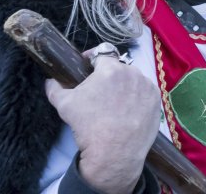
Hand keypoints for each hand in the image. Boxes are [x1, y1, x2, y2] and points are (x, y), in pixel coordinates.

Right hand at [46, 44, 160, 193]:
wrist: (114, 151)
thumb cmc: (88, 125)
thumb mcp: (64, 105)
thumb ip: (55, 88)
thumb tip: (49, 81)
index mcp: (110, 68)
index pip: (102, 53)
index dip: (92, 58)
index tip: (87, 65)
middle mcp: (132, 72)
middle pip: (119, 68)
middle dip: (108, 75)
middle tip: (100, 91)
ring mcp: (147, 86)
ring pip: (133, 79)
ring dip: (124, 85)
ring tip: (114, 103)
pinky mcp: (156, 100)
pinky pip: (145, 93)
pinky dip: (137, 98)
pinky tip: (128, 110)